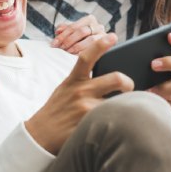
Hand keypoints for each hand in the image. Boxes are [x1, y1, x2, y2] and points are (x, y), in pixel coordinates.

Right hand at [25, 33, 133, 154]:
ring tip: (126, 108)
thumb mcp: (65, 88)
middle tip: (130, 87)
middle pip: (116, 79)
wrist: (40, 135)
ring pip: (118, 101)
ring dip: (125, 104)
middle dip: (129, 82)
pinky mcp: (90, 124)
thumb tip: (105, 71)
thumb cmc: (57, 109)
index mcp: (73, 80)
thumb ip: (82, 80)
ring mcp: (86, 109)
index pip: (86, 57)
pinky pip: (112, 118)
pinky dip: (118, 119)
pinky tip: (119, 122)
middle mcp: (80, 92)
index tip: (113, 36)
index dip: (100, 44)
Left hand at [51, 14, 105, 54]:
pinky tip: (79, 57)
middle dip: (70, 40)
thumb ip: (64, 30)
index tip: (54, 44)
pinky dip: (87, 52)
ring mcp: (104, 36)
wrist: (87, 59)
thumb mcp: (70, 35)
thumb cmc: (77, 42)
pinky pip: (98, 50)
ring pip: (91, 40)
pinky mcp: (108, 47)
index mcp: (89, 20)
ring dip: (78, 47)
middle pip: (82, 31)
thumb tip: (58, 31)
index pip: (74, 26)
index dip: (63, 35)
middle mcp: (98, 26)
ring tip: (69, 52)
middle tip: (62, 48)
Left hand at [147, 33, 170, 129]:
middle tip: (152, 64)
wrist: (159, 110)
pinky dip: (168, 104)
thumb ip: (145, 62)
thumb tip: (126, 54)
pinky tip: (156, 104)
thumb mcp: (149, 72)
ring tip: (150, 90)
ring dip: (166, 87)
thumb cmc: (151, 84)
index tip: (169, 36)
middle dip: (170, 62)